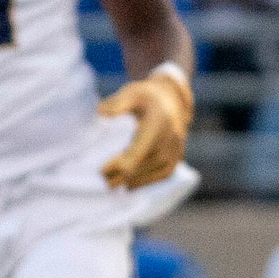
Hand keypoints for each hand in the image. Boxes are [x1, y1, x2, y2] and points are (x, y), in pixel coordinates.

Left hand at [99, 65, 193, 188]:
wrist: (172, 101)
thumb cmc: (146, 97)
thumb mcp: (131, 92)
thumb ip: (117, 103)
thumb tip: (101, 114)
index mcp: (158, 121)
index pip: (140, 149)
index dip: (121, 163)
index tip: (102, 170)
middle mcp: (171, 137)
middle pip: (145, 163)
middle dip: (123, 174)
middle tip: (102, 180)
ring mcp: (177, 148)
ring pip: (153, 171)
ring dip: (132, 180)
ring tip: (111, 184)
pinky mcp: (177, 157)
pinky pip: (162, 174)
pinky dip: (146, 181)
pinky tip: (129, 185)